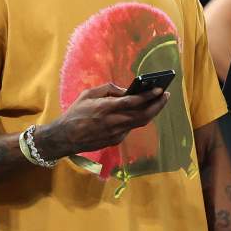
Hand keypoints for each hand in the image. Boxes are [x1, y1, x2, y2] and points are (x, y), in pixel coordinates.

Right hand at [36, 83, 169, 158]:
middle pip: (143, 115)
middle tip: (165, 95)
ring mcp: (116, 133)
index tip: (159, 89)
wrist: (65, 137)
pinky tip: (142, 111)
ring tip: (158, 102)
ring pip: (140, 123)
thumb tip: (126, 91)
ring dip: (152, 112)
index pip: (133, 102)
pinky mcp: (115, 141)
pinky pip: (130, 128)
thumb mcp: (88, 94)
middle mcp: (113, 122)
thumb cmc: (75, 112)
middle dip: (157, 105)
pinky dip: (137, 119)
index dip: (148, 96)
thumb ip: (108, 89)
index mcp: (105, 108)